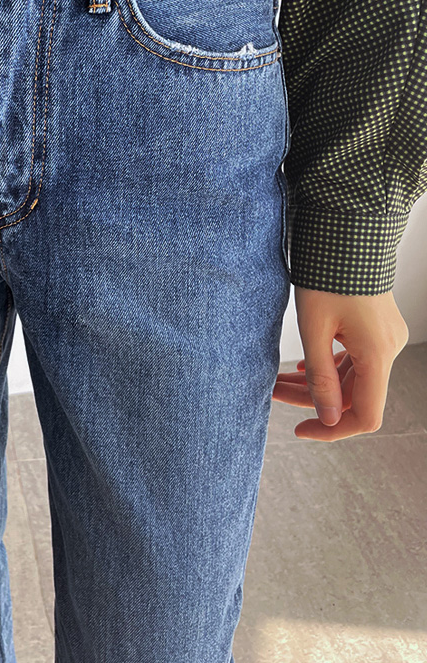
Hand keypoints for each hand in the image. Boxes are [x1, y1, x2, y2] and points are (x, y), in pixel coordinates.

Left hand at [272, 288, 407, 439]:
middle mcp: (388, 349)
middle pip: (352, 396)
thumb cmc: (327, 275)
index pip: (365, 416)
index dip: (333, 430)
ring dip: (316, 383)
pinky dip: (329, 366)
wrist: (347, 232)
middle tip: (272, 392)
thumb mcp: (314, 329)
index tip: (301, 429)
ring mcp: (385, 339)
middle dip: (312, 400)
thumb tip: (328, 418)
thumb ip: (320, 378)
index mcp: (377, 354)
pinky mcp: (377, 329)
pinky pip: (354, 360)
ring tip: (278, 380)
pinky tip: (305, 365)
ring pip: (350, 378)